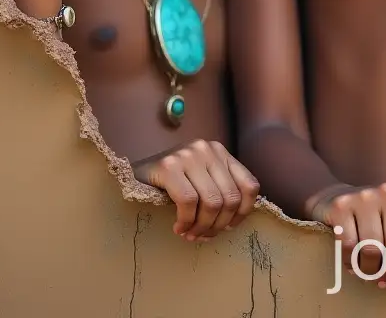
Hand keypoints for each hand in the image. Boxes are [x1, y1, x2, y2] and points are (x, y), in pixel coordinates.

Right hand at [135, 139, 259, 241]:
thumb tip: (236, 219)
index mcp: (220, 152)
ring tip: (191, 234)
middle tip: (203, 236)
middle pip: (230, 198)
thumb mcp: (202, 180)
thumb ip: (220, 189)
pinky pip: (188, 201)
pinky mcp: (169, 166)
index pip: (249, 185)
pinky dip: (186, 221)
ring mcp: (188, 155)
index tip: (229, 227)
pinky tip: (179, 227)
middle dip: (218, 225)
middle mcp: (207, 149)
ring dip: (202, 227)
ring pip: (212, 202)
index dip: (243, 212)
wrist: (136, 174)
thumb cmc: (171, 183)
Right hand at [311, 182, 385, 288]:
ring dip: (370, 271)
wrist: (342, 196)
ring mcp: (366, 196)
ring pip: (372, 250)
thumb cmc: (379, 218)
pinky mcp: (342, 205)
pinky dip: (351, 262)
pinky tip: (353, 263)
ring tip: (368, 273)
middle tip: (382, 280)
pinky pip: (349, 246)